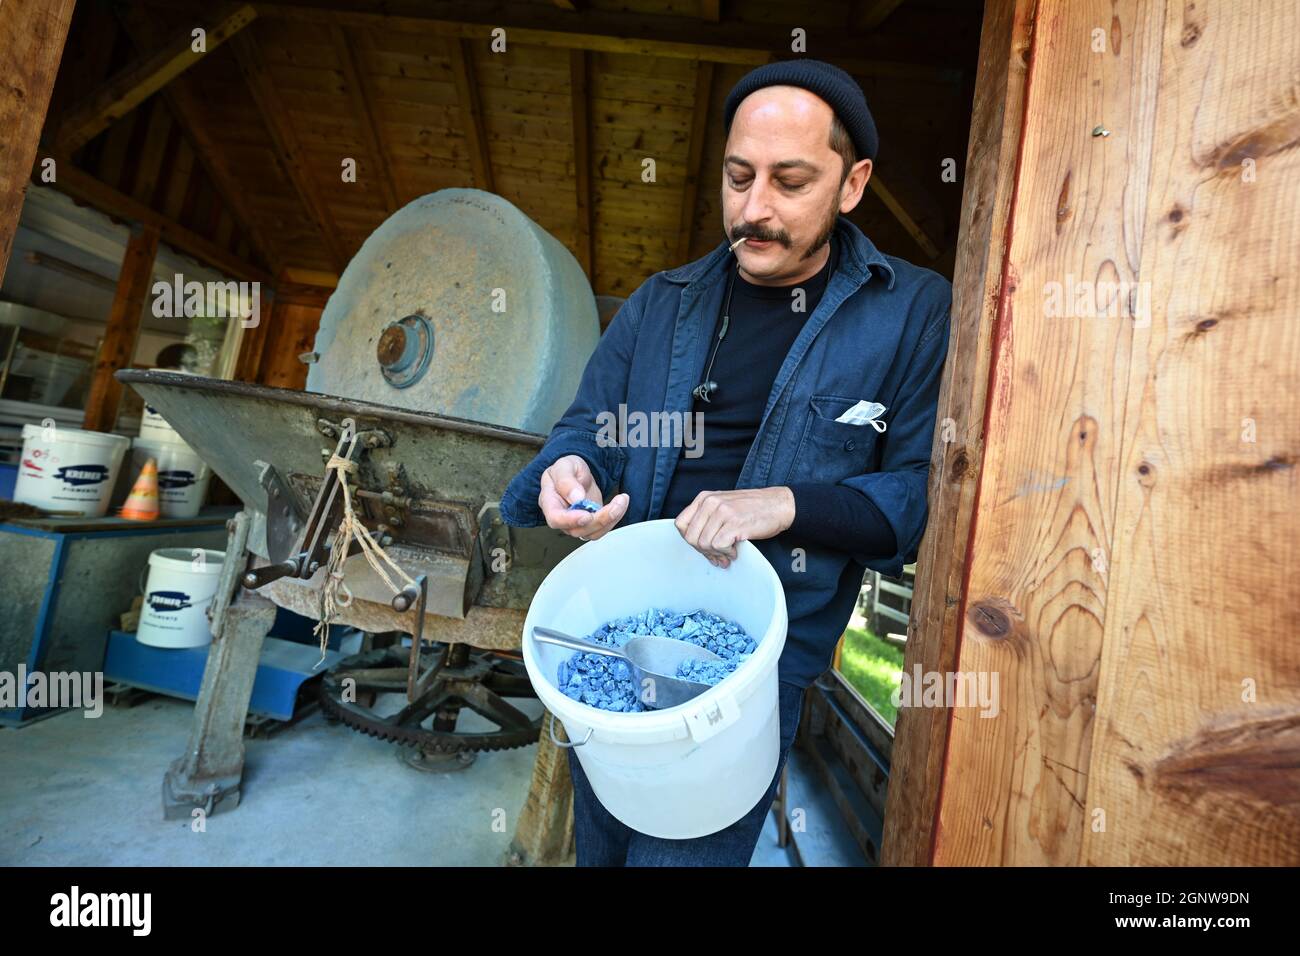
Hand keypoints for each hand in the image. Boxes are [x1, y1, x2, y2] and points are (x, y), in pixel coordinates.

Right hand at [538, 454, 628, 541]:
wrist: (577, 473)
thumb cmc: (566, 470)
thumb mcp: (564, 466)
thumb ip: (566, 481)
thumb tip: (576, 498)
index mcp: (549, 502)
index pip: (555, 518)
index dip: (570, 520)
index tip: (586, 515)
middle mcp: (562, 517)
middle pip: (577, 529)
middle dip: (599, 520)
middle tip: (615, 504)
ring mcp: (576, 523)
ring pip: (592, 533)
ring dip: (610, 519)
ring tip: (621, 500)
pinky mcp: (590, 523)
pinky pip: (602, 528)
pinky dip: (614, 518)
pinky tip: (620, 504)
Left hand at [674, 487, 794, 567]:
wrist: (779, 505)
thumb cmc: (753, 508)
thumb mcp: (723, 506)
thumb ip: (707, 520)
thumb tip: (697, 545)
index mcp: (704, 498)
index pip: (680, 524)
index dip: (690, 540)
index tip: (703, 547)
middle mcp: (710, 502)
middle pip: (691, 537)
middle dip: (704, 552)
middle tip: (717, 556)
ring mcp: (722, 512)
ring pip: (703, 544)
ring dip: (716, 554)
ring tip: (728, 553)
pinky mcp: (734, 523)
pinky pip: (718, 546)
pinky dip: (726, 553)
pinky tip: (735, 550)